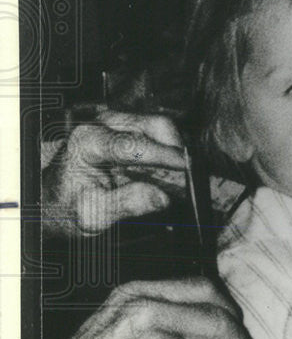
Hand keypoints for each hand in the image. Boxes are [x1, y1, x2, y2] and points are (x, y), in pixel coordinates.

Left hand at [41, 110, 187, 237]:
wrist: (53, 199)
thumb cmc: (67, 207)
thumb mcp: (93, 215)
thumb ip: (126, 204)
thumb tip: (161, 197)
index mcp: (88, 142)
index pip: (137, 145)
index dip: (167, 157)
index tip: (189, 170)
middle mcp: (102, 124)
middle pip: (156, 126)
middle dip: (178, 150)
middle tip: (191, 178)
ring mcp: (116, 123)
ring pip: (162, 126)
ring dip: (177, 149)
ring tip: (181, 177)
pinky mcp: (127, 127)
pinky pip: (159, 132)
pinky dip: (171, 149)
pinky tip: (172, 170)